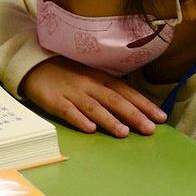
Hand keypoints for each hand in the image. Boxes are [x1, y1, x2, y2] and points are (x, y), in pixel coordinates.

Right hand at [20, 57, 165, 136]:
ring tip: (123, 133)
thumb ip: (109, 88)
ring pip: (94, 107)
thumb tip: (135, 104)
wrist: (35, 63)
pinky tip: (89, 129)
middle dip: (133, 115)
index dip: (143, 104)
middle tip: (149, 129)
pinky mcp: (54, 101)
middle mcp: (89, 84)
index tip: (161, 117)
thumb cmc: (67, 72)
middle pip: (114, 100)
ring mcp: (71, 93)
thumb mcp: (91, 75)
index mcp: (100, 78)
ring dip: (109, 120)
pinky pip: (68, 111)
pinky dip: (79, 120)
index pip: (126, 92)